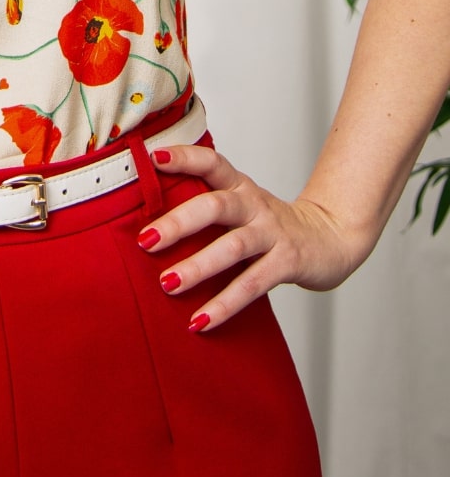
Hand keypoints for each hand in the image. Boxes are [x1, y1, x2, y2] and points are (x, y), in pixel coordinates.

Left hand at [138, 145, 368, 330]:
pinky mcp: (287, 262)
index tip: (153, 157)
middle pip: (215, 206)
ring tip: (167, 284)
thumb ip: (206, 206)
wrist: (330, 239)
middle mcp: (254, 204)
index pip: (211, 162)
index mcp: (239, 186)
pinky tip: (200, 320)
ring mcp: (272, 233)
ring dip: (198, 267)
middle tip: (145, 241)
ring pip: (232, 247)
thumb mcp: (241, 206)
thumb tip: (145, 223)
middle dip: (178, 223)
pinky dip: (225, 303)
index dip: (185, 157)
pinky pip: (252, 284)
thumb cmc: (270, 225)